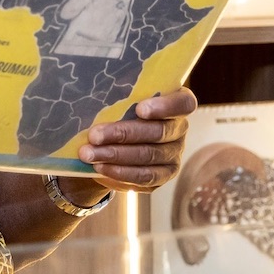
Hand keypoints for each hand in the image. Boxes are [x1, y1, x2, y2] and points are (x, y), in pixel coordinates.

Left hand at [72, 87, 196, 194]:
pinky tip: (100, 167)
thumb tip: (95, 98)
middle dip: (123, 134)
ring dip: (116, 155)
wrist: (121, 140)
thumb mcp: (124, 99)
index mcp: (177, 104)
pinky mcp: (164, 175)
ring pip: (148, 156)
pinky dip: (120, 173)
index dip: (164, 107)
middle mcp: (180, 129)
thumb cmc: (123, 110)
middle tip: (94, 136)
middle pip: (158, 132)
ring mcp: (174, 154)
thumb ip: (120, 97)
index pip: (183, 103)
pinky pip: (144, 177)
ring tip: (90, 154)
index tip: (139, 109)